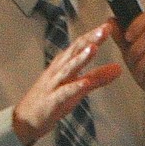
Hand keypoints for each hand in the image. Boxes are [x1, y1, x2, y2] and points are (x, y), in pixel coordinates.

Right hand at [12, 21, 121, 145]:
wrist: (25, 120)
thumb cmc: (52, 100)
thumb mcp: (78, 87)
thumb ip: (98, 77)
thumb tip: (119, 68)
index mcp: (64, 64)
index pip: (80, 45)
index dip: (94, 35)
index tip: (110, 25)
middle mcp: (58, 70)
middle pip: (75, 51)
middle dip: (90, 39)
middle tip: (105, 29)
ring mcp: (54, 84)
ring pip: (68, 68)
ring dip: (81, 58)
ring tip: (94, 48)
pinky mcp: (53, 100)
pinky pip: (65, 92)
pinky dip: (75, 86)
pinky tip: (85, 82)